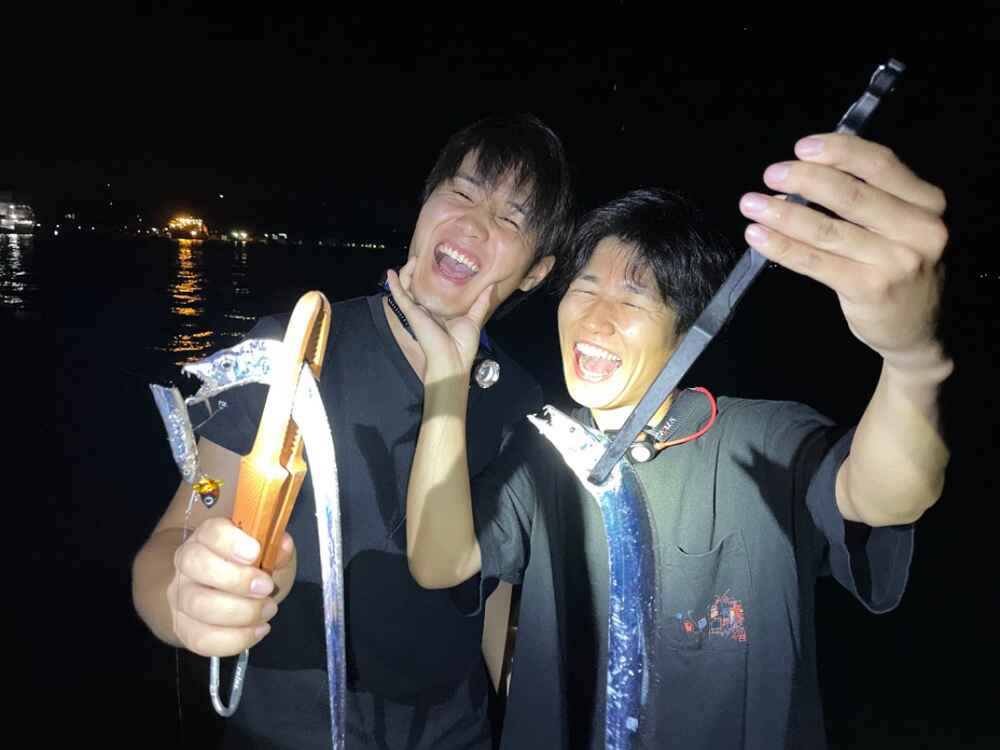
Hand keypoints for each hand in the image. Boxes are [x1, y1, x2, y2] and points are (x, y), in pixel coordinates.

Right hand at [166, 517, 293, 656]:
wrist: (229, 594)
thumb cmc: (253, 566)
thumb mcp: (270, 551)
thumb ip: (277, 547)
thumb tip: (282, 546)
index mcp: (208, 536)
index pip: (210, 532)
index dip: (231, 541)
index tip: (255, 553)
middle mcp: (188, 563)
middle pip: (197, 566)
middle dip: (236, 579)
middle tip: (266, 588)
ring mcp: (182, 596)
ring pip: (199, 605)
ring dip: (240, 612)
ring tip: (268, 609)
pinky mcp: (185, 628)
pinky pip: (202, 639)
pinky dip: (235, 639)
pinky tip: (258, 629)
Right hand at [387, 257, 495, 379]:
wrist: (453, 360)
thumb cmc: (462, 345)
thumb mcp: (473, 319)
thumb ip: (480, 302)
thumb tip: (491, 285)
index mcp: (440, 311)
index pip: (432, 290)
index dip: (431, 277)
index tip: (436, 262)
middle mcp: (427, 309)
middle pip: (418, 286)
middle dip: (418, 271)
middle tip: (423, 257)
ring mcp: (418, 311)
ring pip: (407, 288)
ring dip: (406, 273)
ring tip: (412, 260)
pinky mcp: (412, 313)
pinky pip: (400, 296)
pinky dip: (394, 284)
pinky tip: (390, 273)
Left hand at [739, 133, 949, 374]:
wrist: (919, 331)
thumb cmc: (900, 267)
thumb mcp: (902, 226)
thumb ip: (867, 199)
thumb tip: (801, 178)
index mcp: (928, 203)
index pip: (881, 164)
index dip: (838, 151)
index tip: (802, 147)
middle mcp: (919, 230)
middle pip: (851, 194)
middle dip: (803, 179)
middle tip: (770, 174)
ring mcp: (895, 262)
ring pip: (827, 229)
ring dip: (782, 213)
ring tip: (752, 204)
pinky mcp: (868, 289)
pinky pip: (815, 261)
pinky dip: (781, 246)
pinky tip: (757, 236)